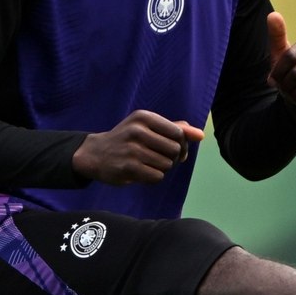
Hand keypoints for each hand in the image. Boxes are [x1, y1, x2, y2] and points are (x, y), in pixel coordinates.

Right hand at [72, 111, 204, 185]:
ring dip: (162, 168)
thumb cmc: (128, 139)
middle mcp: (137, 130)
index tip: (175, 151)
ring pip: (167, 164)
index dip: (182, 145)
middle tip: (160, 159)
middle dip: (172, 158)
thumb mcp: (147, 127)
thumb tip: (200, 135)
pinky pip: (157, 176)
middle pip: (175, 149)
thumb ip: (174, 129)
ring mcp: (131, 149)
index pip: (178, 133)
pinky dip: (154, 177)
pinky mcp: (128, 167)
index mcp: (144, 117)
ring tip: (148, 164)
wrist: (95, 154)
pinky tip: (142, 172)